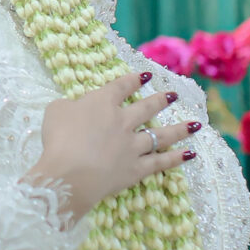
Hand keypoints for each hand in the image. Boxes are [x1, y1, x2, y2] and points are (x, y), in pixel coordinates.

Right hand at [28, 70, 192, 217]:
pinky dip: (175, 159)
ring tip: (194, 124)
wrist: (70, 173)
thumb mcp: (55, 112)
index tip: (146, 75)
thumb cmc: (58, 140)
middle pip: (146, 108)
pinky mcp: (136, 169)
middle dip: (161, 100)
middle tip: (174, 95)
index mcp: (102, 103)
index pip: (121, 87)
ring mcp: (133, 146)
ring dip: (179, 129)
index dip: (133, 80)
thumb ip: (68, 105)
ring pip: (160, 135)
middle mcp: (122, 121)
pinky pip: (160, 163)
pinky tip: (189, 154)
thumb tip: (76, 107)